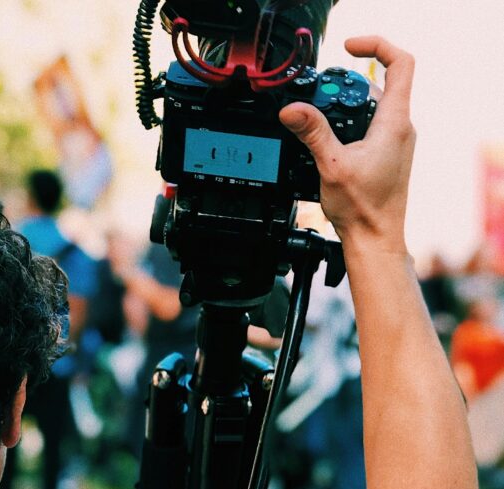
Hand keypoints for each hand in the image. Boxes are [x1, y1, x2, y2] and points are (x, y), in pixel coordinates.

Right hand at [280, 36, 415, 255]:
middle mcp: (400, 128)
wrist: (374, 238)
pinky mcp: (385, 152)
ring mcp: (394, 140)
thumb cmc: (363, 209)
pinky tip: (325, 137)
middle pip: (378, 83)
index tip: (347, 47)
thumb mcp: (331, 165)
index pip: (400, 64)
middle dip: (346, 81)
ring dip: (344, 103)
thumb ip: (312, 132)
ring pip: (371, 104)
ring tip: (317, 115)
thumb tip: (292, 109)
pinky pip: (368, 123)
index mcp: (394, 123)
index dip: (375, 45)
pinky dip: (346, 120)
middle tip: (318, 91)